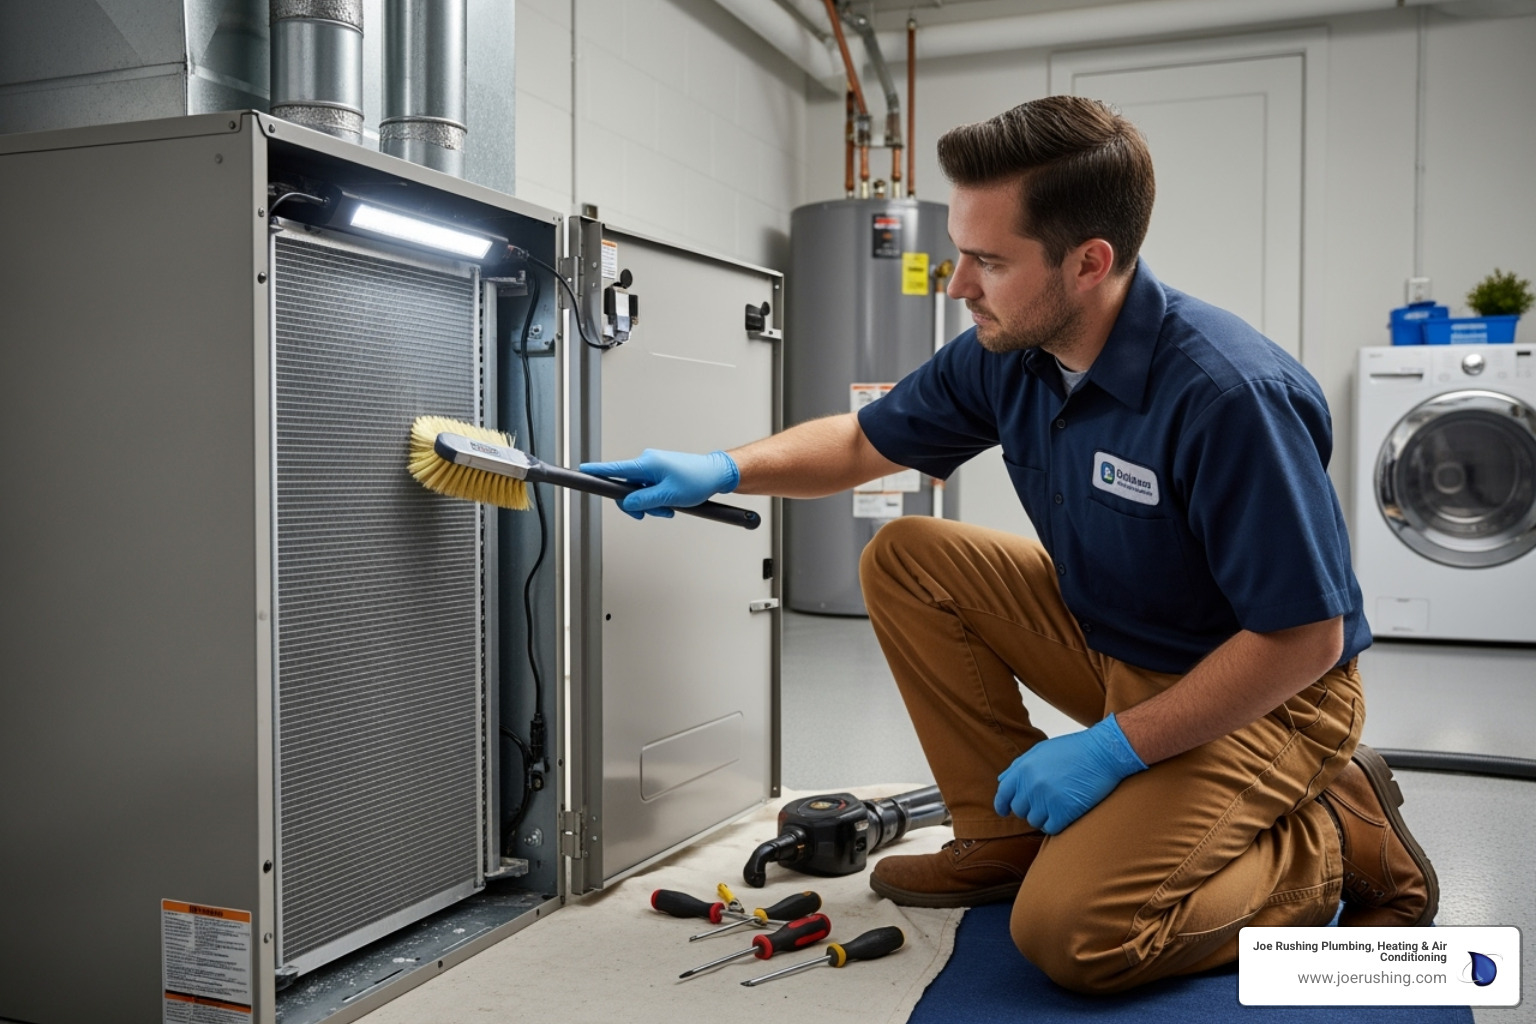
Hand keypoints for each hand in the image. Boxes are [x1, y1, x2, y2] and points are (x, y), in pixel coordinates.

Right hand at [579, 449, 739, 518]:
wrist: (715, 474)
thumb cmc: (697, 480)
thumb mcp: (668, 496)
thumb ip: (643, 501)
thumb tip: (627, 504)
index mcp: (646, 464)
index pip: (614, 469)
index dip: (596, 472)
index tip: (581, 471)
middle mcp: (647, 462)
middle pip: (626, 487)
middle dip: (637, 504)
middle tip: (652, 512)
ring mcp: (654, 467)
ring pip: (640, 491)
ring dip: (651, 504)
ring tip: (668, 508)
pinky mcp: (660, 472)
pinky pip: (650, 488)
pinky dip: (657, 499)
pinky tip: (670, 504)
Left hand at [993, 714, 1147, 834]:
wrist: (1103, 753)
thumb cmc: (1073, 750)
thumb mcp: (1041, 751)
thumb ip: (1018, 767)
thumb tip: (1002, 782)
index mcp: (1023, 769)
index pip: (1003, 794)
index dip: (1002, 805)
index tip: (1004, 811)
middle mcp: (1031, 785)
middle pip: (1019, 810)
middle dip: (1029, 808)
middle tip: (1044, 801)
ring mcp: (1047, 800)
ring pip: (1034, 821)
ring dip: (1043, 816)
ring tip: (1057, 804)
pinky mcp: (1064, 812)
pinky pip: (1050, 828)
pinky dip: (1056, 824)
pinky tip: (1064, 814)